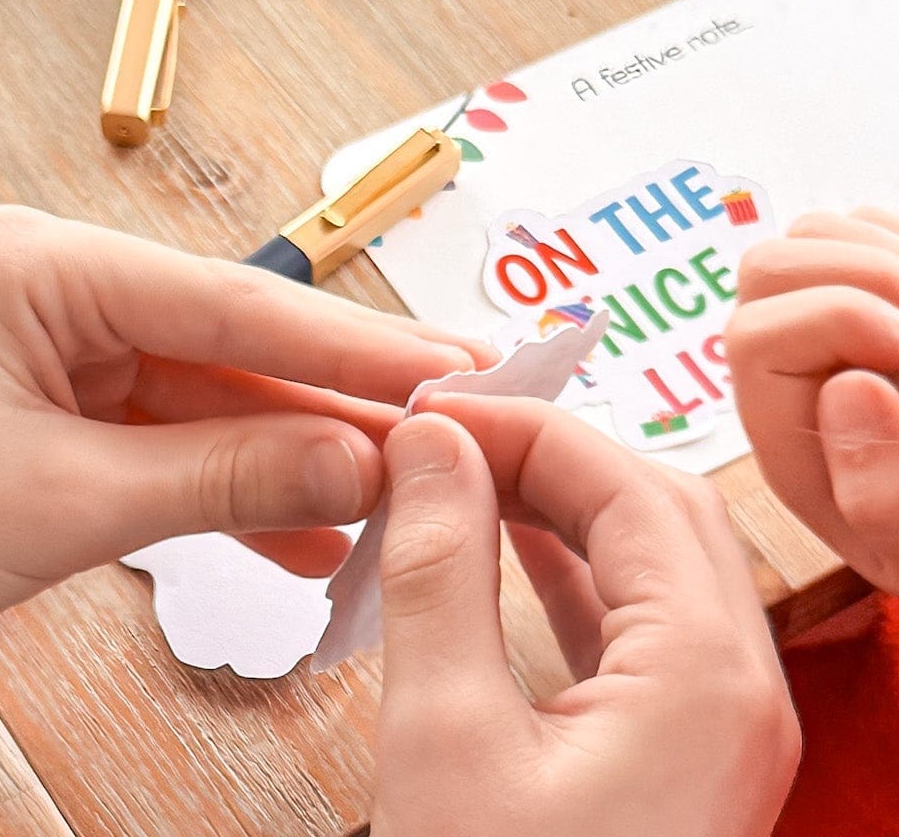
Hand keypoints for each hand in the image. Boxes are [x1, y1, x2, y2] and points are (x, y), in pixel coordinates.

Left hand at [0, 206, 491, 690]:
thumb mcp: (63, 504)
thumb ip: (224, 476)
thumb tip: (362, 461)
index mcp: (37, 263)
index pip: (234, 300)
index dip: (360, 346)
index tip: (466, 372)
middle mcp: (45, 283)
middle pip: (228, 343)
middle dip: (334, 408)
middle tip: (456, 445)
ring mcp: (43, 346)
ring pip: (201, 398)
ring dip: (284, 460)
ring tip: (394, 514)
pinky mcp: (38, 405)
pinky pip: (156, 438)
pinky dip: (219, 487)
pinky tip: (305, 538)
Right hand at [369, 395, 796, 836]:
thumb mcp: (445, 736)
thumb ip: (439, 578)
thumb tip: (431, 451)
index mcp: (706, 681)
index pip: (629, 489)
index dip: (524, 429)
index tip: (434, 409)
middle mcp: (739, 699)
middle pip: (660, 512)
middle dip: (547, 457)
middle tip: (444, 436)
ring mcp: (719, 733)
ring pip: (654, 567)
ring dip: (557, 511)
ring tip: (458, 482)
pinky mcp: (683, 761)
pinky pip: (643, 631)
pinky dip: (574, 576)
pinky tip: (509, 554)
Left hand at [729, 209, 898, 590]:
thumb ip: (881, 497)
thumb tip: (852, 387)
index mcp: (778, 421)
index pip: (756, 333)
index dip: (838, 320)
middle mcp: (787, 357)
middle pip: (773, 264)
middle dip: (862, 274)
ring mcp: (827, 313)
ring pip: (826, 230)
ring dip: (890, 255)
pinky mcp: (880, 290)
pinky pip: (881, 226)